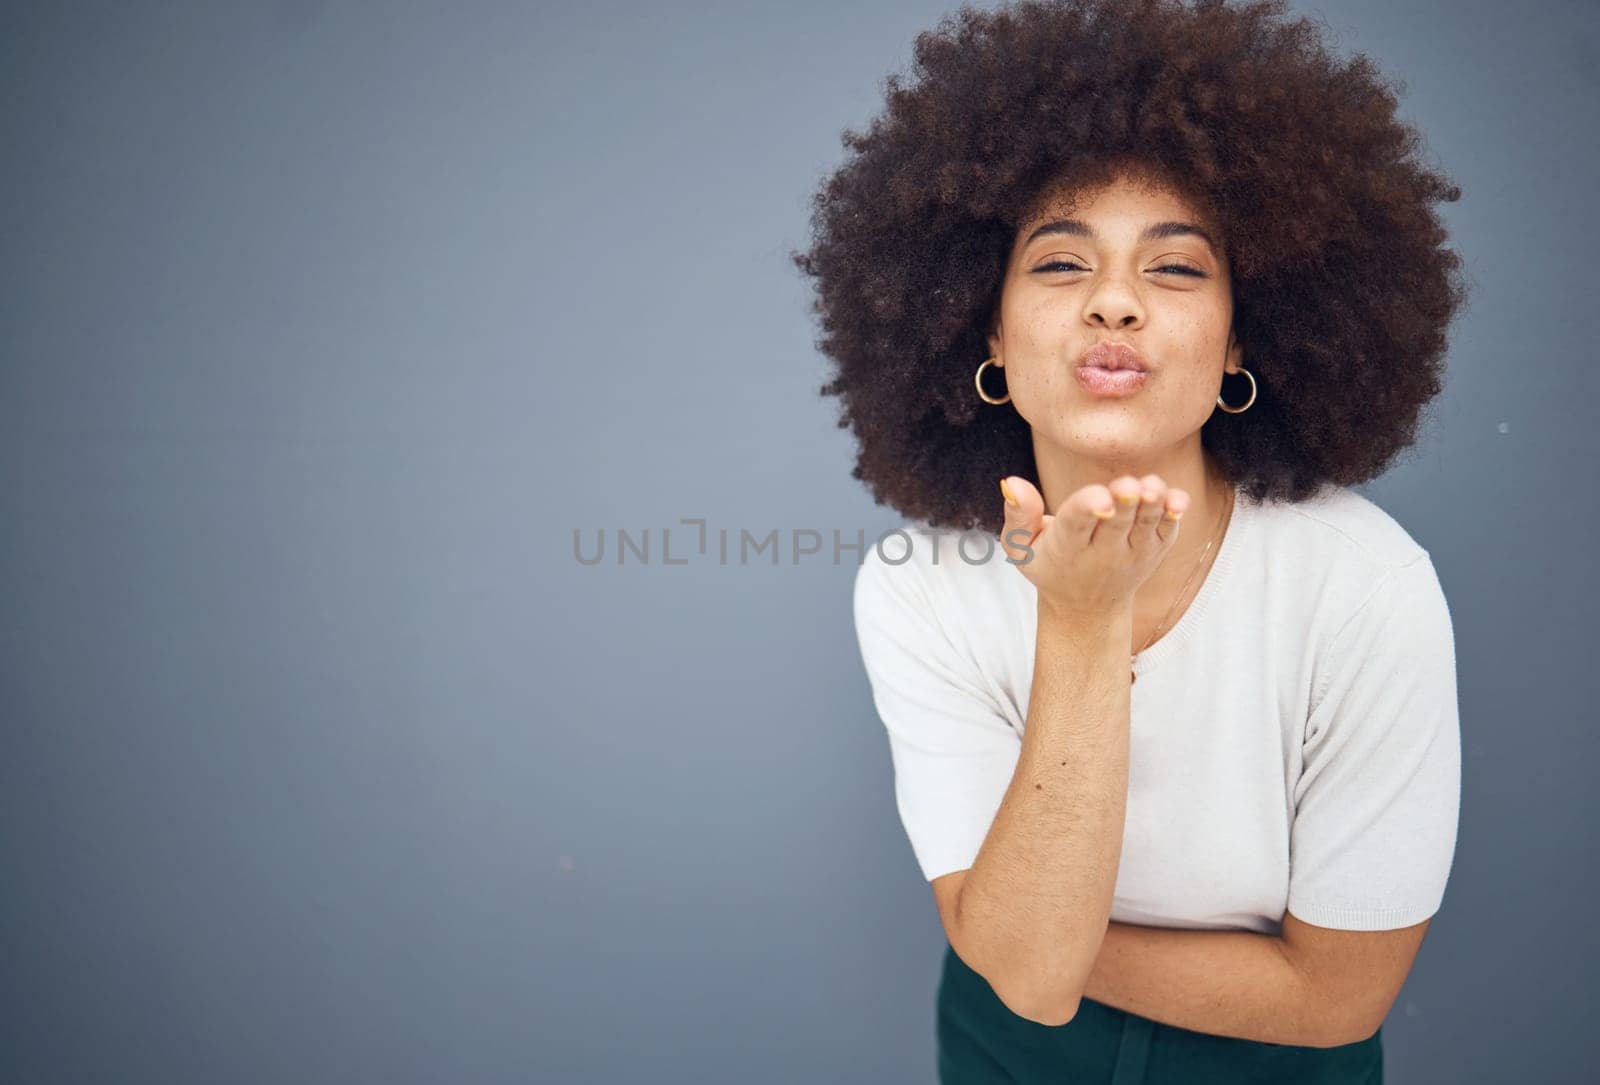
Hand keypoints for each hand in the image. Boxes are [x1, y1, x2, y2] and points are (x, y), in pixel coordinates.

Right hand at [998, 474, 1189, 619]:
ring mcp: (1134, 552)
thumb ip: (1018, 514)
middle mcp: (1103, 553)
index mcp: (1066, 548)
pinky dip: (1174, 515)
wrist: (1088, 607)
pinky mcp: (1156, 549)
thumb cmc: (1050, 564)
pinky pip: (1168, 530)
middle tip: (1127, 485)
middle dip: (1122, 503)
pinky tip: (1177, 499)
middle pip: (1116, 523)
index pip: (1076, 524)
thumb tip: (1010, 481)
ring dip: (1152, 505)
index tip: (1098, 498)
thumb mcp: (1021, 546)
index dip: (1087, 508)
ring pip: (1146, 525)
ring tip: (1152, 487)